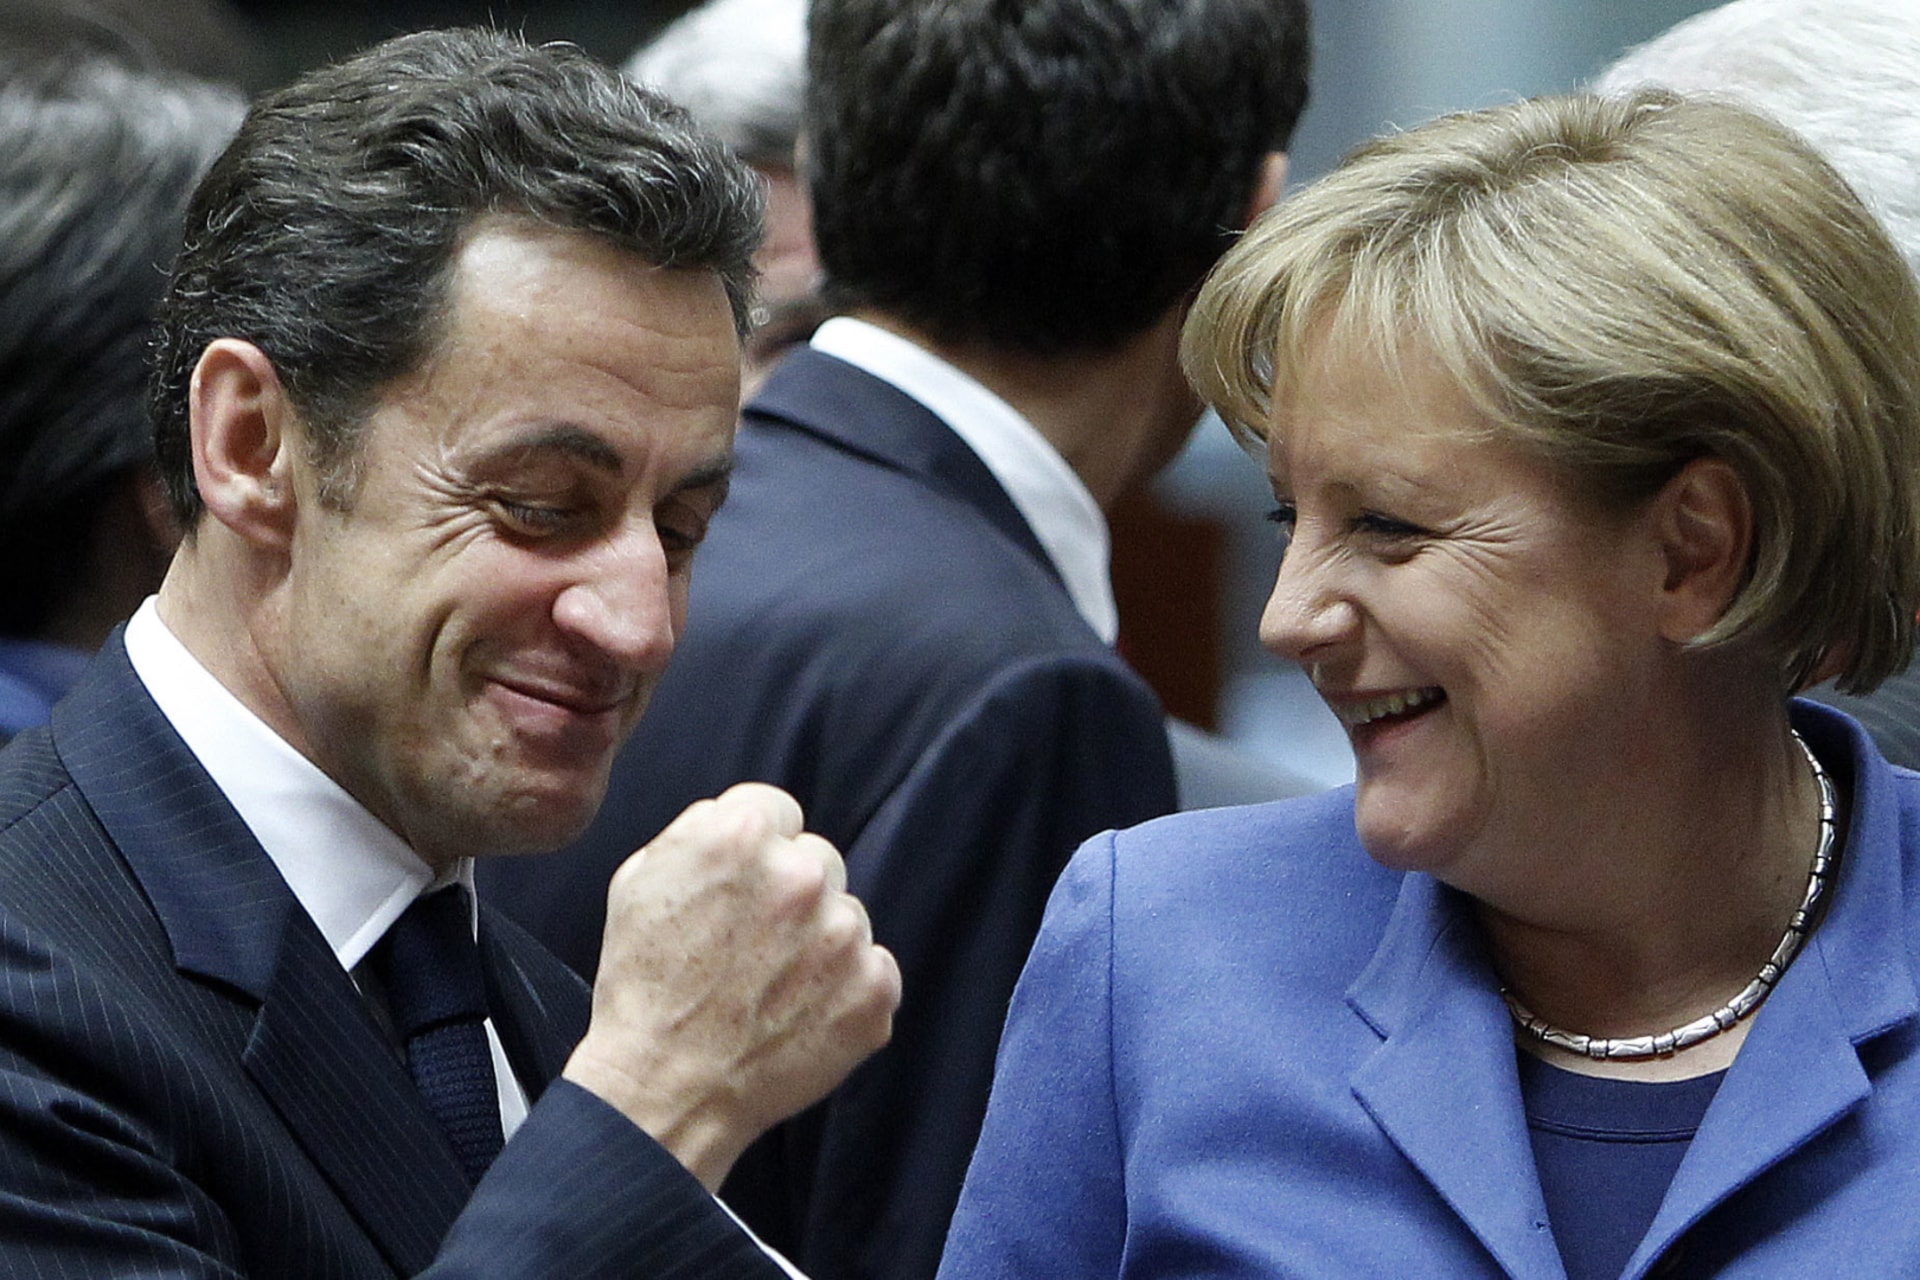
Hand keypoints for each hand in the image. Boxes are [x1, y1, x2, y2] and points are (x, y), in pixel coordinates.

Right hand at [562, 782, 900, 1188]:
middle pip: (817, 861)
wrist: (664, 1090)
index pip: (779, 811)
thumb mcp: (639, 880)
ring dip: (819, 942)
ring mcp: (845, 936)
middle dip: (790, 893)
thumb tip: (737, 818)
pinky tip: (798, 1013)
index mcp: (742, 836)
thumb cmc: (644, 989)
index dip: (755, 851)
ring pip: (845, 916)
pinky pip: (872, 969)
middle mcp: (802, 876)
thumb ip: (697, 831)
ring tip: (768, 987)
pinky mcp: (873, 991)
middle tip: (751, 944)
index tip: (741, 887)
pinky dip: (844, 990)